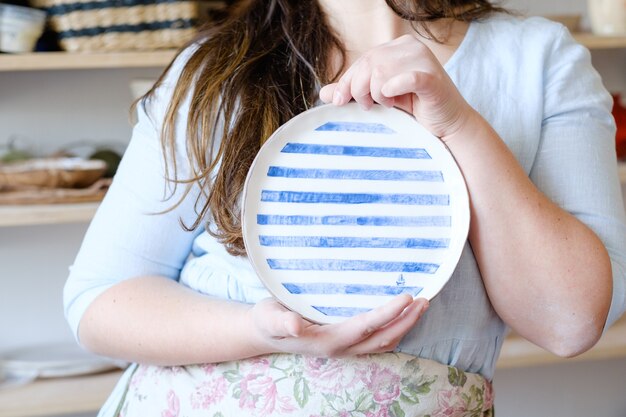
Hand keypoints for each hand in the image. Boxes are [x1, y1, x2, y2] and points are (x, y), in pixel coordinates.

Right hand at [248, 294, 427, 357]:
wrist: (263, 333)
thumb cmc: (267, 322)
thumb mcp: (269, 318)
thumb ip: (282, 322)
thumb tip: (296, 326)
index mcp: (326, 340)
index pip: (365, 327)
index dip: (387, 314)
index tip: (407, 298)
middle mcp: (340, 347)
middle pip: (382, 339)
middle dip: (406, 322)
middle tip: (425, 301)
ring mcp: (344, 346)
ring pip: (383, 342)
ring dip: (404, 326)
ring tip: (421, 306)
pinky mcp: (345, 340)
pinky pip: (376, 338)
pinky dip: (393, 327)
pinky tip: (401, 313)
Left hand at [319, 34, 476, 140]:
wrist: (448, 127)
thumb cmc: (416, 112)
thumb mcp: (380, 99)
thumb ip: (354, 92)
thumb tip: (323, 93)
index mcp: (399, 48)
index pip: (364, 60)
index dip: (347, 81)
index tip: (338, 102)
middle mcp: (411, 48)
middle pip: (370, 63)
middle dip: (360, 88)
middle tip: (370, 106)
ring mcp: (424, 60)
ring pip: (381, 70)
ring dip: (377, 93)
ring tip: (389, 105)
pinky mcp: (432, 79)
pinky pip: (406, 78)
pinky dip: (394, 88)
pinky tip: (392, 98)